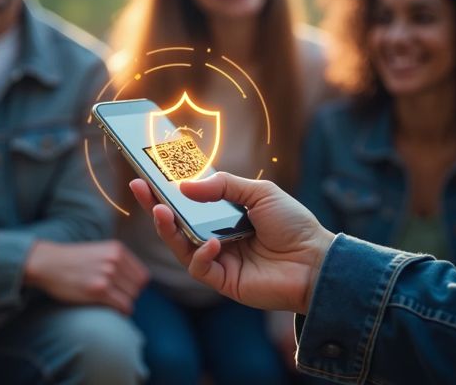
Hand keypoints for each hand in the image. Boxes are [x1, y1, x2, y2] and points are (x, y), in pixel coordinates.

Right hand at [24, 240, 148, 314]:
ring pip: (131, 297)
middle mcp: (115, 260)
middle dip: (130, 296)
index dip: (136, 287)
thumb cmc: (73, 260)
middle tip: (118, 300)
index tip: (126, 292)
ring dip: (125, 304)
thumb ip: (118, 261)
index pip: (142, 275)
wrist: (48, 263)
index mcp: (117, 249)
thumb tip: (138, 281)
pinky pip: (123, 305)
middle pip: (138, 288)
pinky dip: (121, 311)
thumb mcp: (100, 251)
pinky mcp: (99, 290)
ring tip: (113, 304)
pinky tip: (114, 310)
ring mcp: (107, 274)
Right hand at [130, 172, 333, 314]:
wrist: (316, 259)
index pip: (188, 202)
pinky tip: (212, 244)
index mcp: (224, 215)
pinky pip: (200, 268)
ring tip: (161, 212)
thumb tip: (184, 186)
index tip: (148, 175)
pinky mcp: (224, 281)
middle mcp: (216, 236)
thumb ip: (222, 186)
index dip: (167, 190)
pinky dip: (202, 255)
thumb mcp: (259, 192)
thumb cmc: (292, 223)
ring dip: (168, 229)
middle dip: (155, 206)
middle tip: (139, 189)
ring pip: (181, 246)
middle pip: (177, 224)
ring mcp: (219, 259)